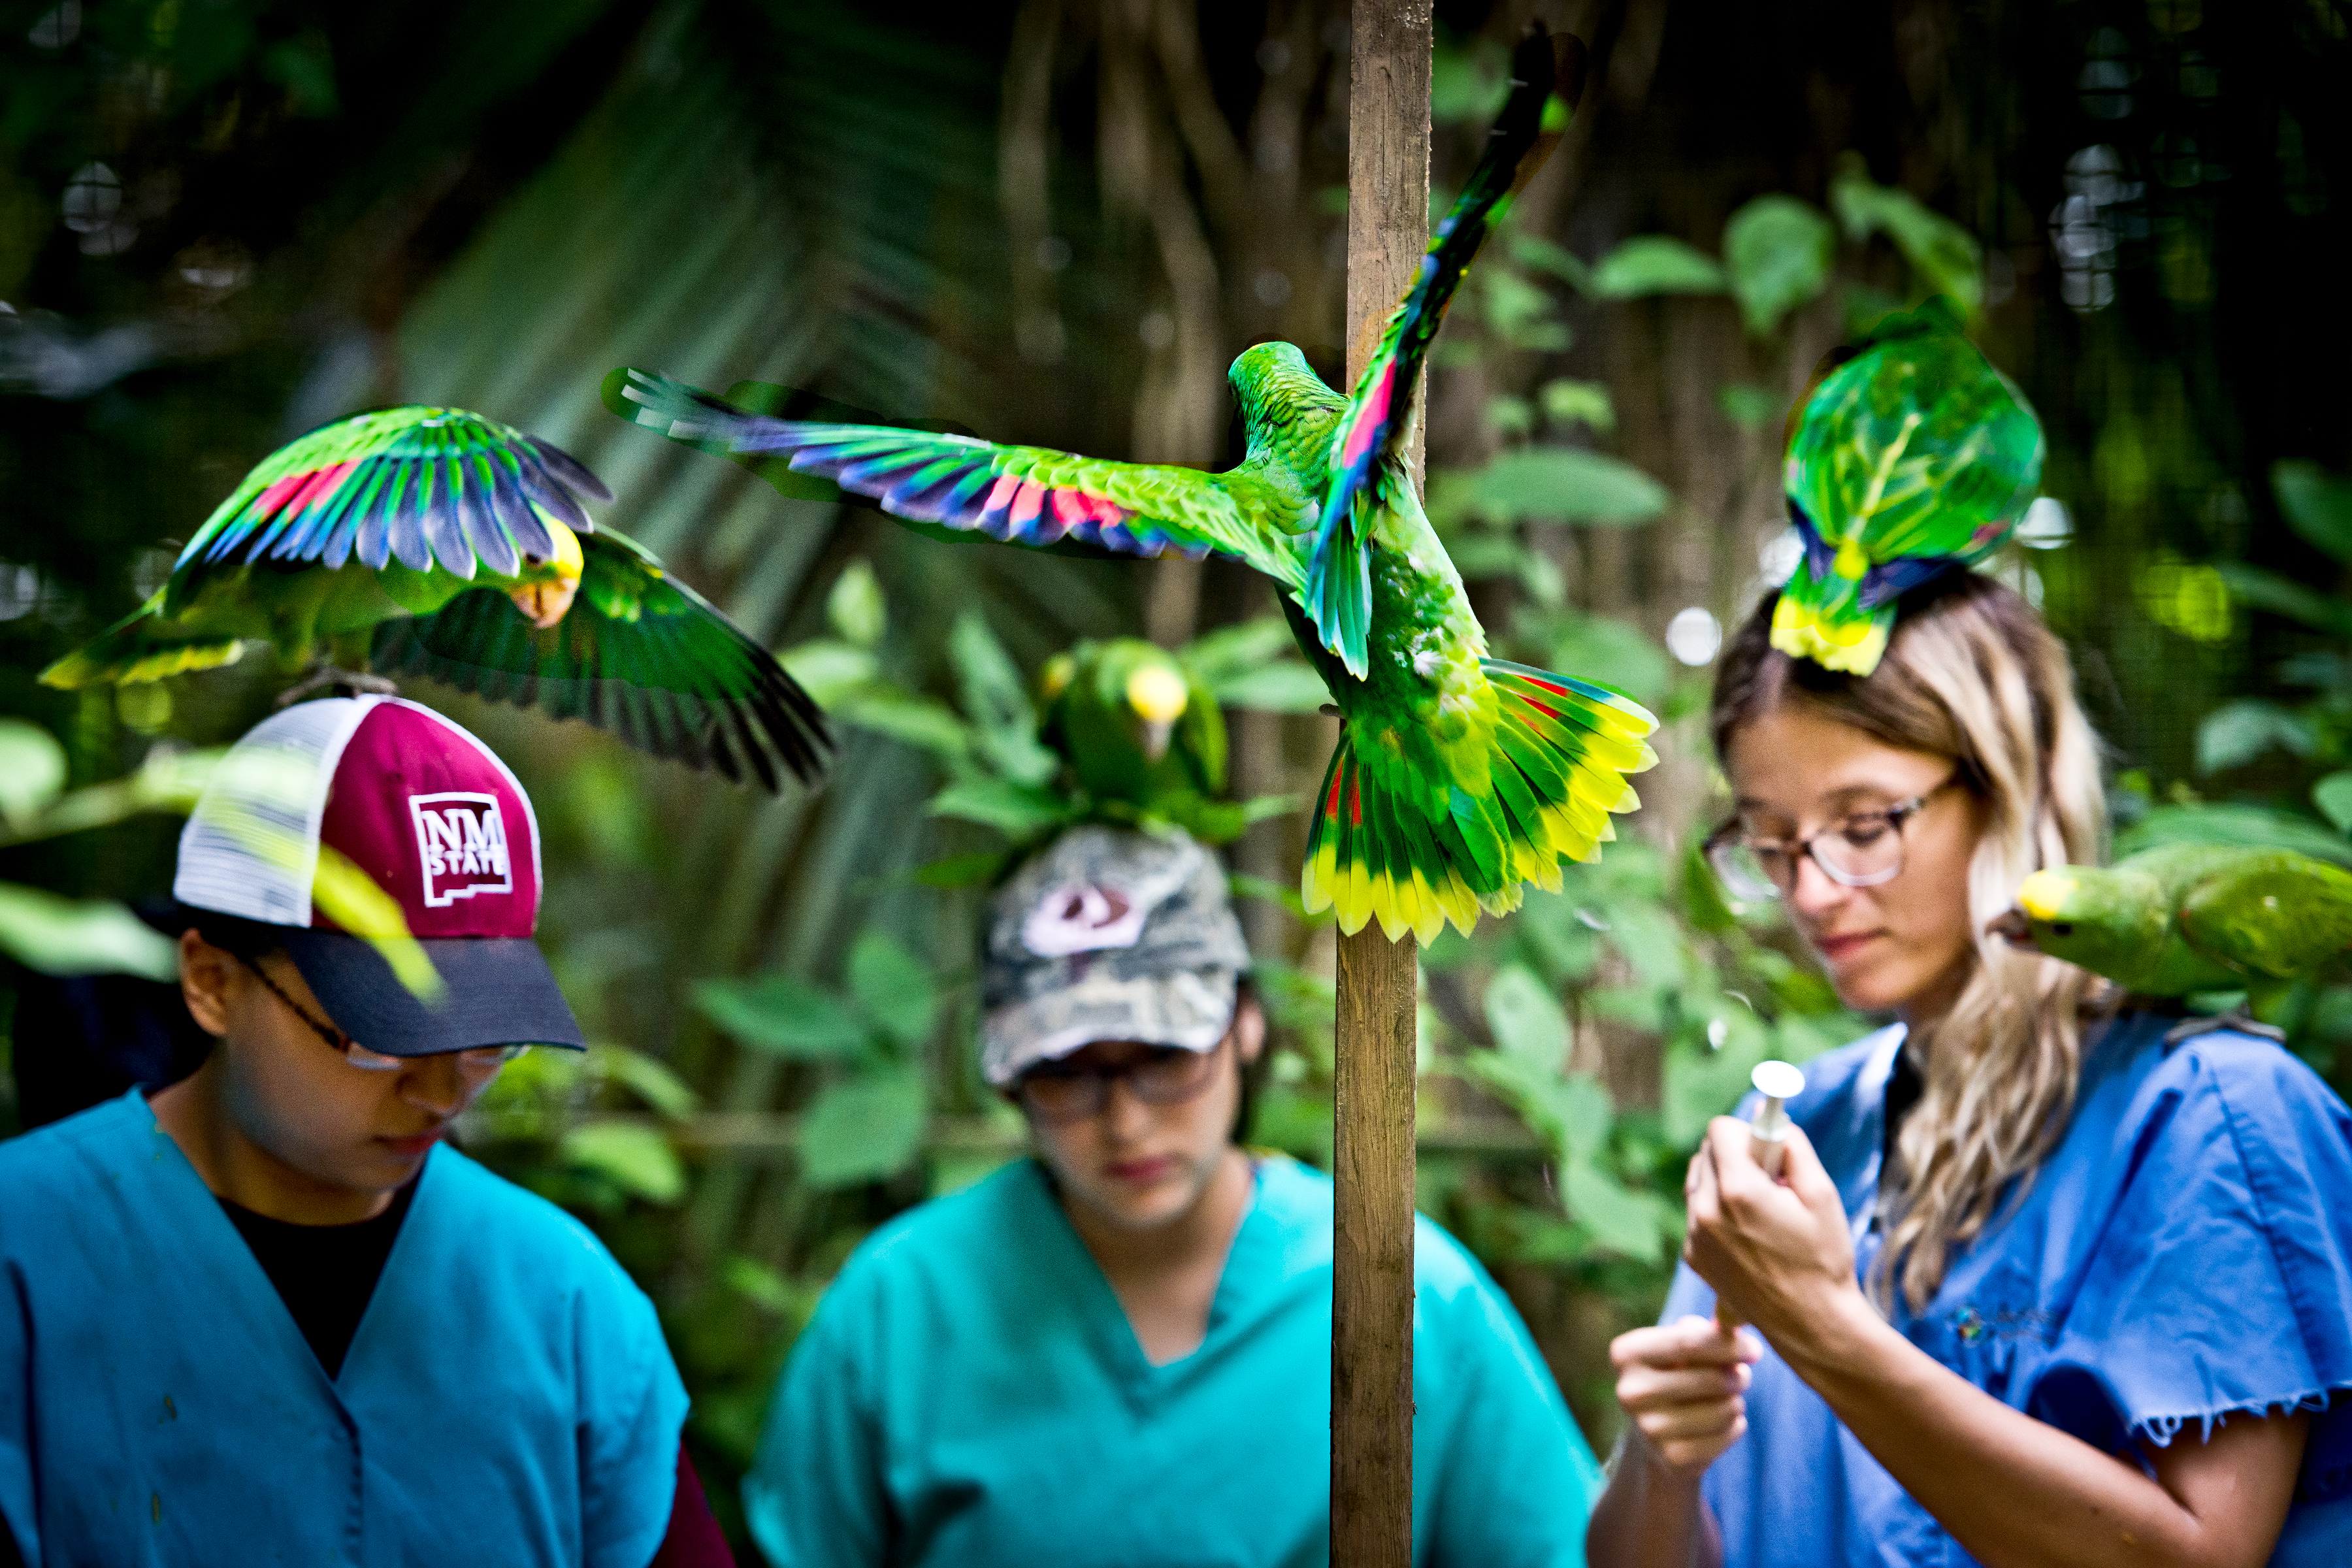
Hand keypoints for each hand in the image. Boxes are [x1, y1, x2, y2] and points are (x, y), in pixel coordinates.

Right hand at [1609, 1315, 1760, 1483]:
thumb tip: (1733, 1321)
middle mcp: (1630, 1392)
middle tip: (1742, 1377)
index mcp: (1626, 1354)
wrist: (1654, 1433)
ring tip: (1726, 1400)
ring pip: (1724, 1409)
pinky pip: (1727, 1435)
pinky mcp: (1672, 1459)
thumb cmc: (1676, 1375)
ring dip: (1736, 1402)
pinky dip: (1735, 1427)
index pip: (1689, 1341)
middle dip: (1739, 1376)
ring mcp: (1648, 1430)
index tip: (1755, 1350)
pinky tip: (1721, 1424)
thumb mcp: (1680, 1345)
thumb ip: (1704, 1330)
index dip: (1730, 1344)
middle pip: (1711, 1378)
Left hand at [1683, 1117, 1863, 1359]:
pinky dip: (1717, 1214)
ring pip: (1699, 1183)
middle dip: (1737, 1157)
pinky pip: (1698, 1215)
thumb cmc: (1824, 1259)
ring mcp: (1695, 1237)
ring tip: (1761, 1211)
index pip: (1720, 1130)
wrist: (1812, 1325)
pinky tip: (1749, 1236)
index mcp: (1737, 1191)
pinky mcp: (1693, 1257)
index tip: (1768, 1149)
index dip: (1748, 1132)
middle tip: (1771, 1182)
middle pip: (1707, 1153)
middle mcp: (1706, 1211)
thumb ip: (1791, 1146)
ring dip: (1723, 1184)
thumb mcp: (1821, 1193)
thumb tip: (1769, 1119)